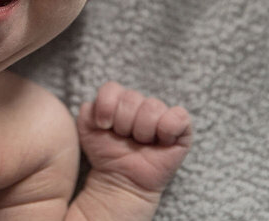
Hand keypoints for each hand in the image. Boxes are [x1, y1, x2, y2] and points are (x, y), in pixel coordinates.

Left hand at [77, 82, 191, 194]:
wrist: (121, 180)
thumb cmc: (106, 153)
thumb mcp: (88, 131)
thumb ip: (86, 111)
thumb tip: (94, 103)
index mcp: (119, 100)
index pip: (112, 88)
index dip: (106, 107)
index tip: (104, 126)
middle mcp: (141, 104)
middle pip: (131, 98)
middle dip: (123, 124)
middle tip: (125, 138)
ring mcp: (162, 115)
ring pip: (152, 106)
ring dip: (142, 131)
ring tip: (140, 143)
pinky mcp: (182, 129)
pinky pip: (179, 116)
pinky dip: (167, 129)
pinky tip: (160, 141)